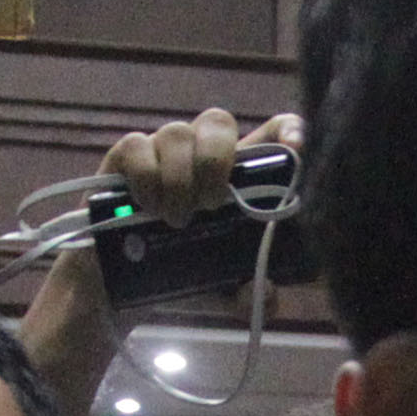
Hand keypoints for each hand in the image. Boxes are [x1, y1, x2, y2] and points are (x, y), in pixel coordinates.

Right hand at [19, 108, 302, 410]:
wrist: (119, 290)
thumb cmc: (180, 277)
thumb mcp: (224, 293)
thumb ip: (251, 294)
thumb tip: (266, 293)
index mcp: (236, 176)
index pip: (270, 132)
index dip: (288, 128)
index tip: (297, 148)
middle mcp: (200, 153)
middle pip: (218, 121)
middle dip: (217, 161)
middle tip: (211, 205)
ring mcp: (161, 150)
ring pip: (177, 133)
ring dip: (180, 178)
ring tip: (175, 220)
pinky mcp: (124, 156)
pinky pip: (138, 147)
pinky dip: (146, 177)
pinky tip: (147, 208)